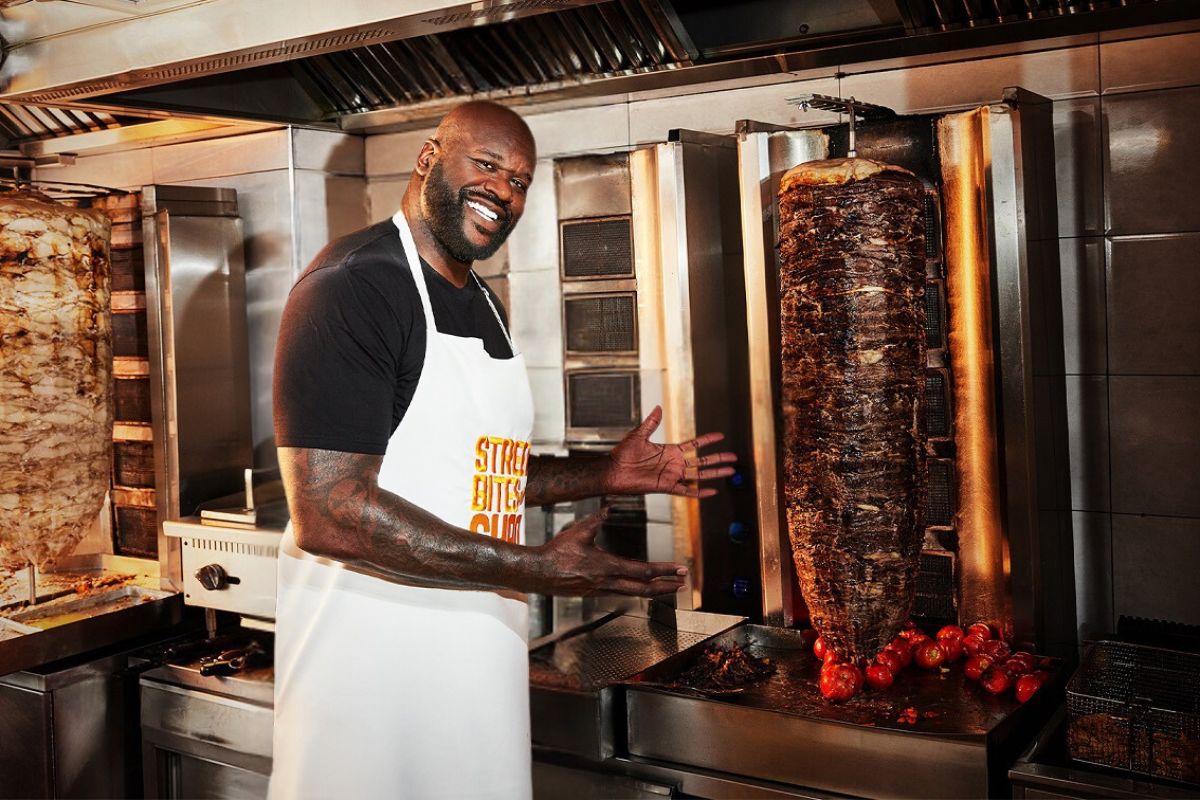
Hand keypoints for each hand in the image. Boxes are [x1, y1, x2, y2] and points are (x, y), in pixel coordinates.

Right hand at [537, 507, 687, 596]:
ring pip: (634, 594)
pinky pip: (621, 594)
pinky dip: (636, 591)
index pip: (643, 571)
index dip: (665, 570)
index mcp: (607, 566)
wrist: (538, 573)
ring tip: (667, 588)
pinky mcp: (594, 593)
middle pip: (644, 588)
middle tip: (682, 584)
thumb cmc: (557, 552)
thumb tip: (609, 507)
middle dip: (666, 587)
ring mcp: (601, 590)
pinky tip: (640, 588)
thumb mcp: (579, 531)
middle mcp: (608, 582)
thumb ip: (596, 519)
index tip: (680, 570)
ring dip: (654, 591)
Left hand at [605, 406, 736, 498]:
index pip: (694, 445)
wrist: (613, 471)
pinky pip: (686, 490)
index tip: (720, 436)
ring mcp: (672, 475)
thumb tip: (658, 407)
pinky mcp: (666, 486)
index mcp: (670, 451)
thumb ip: (651, 423)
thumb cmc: (622, 454)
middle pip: (701, 460)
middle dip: (718, 458)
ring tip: (730, 471)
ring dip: (714, 473)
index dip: (707, 440)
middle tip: (733, 457)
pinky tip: (712, 492)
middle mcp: (674, 464)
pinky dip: (699, 492)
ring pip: (699, 475)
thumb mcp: (639, 435)